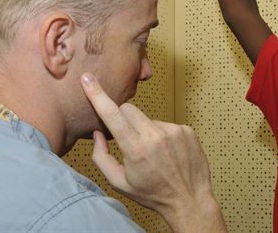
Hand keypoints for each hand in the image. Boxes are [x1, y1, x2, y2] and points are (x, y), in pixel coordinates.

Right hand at [81, 72, 226, 232]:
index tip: (87, 78)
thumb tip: (97, 134)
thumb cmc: (153, 194)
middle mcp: (155, 135)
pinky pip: (166, 124)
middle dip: (122, 119)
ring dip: (145, 131)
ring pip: (148, 119)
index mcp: (136, 148)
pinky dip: (162, 135)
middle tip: (127, 140)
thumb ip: (102, 157)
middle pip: (128, 110)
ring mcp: (174, 130)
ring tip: (155, 155)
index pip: (112, 114)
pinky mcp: (186, 129)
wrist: (189, 200)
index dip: (97, 94)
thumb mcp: (120, 183)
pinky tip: (168, 153)